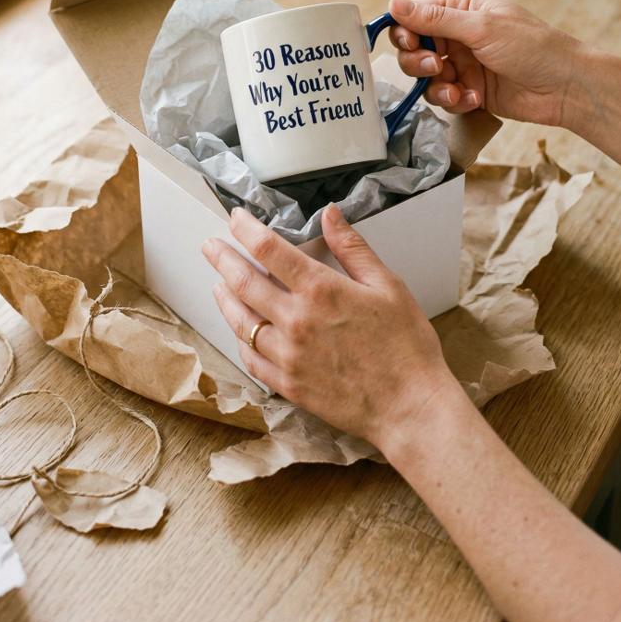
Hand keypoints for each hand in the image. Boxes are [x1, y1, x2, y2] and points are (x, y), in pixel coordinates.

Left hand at [202, 205, 454, 448]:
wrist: (410, 407)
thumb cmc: (405, 346)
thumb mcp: (387, 286)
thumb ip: (353, 248)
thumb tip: (331, 214)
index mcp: (320, 290)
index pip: (268, 249)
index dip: (246, 229)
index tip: (236, 218)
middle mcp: (296, 321)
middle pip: (243, 282)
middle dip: (222, 259)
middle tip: (210, 247)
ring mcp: (288, 356)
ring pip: (240, 321)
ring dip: (224, 298)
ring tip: (217, 284)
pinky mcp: (288, 385)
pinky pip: (251, 359)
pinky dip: (240, 340)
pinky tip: (240, 331)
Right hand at [388, 0, 582, 126]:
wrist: (566, 88)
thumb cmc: (533, 47)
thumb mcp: (481, 28)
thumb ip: (434, 19)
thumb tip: (393, 3)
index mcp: (462, 7)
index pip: (416, 14)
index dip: (405, 30)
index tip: (409, 43)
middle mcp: (458, 33)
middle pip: (413, 47)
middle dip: (418, 61)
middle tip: (434, 67)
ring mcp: (463, 63)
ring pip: (424, 76)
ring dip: (436, 85)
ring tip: (457, 89)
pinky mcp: (469, 89)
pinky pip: (443, 96)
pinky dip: (454, 100)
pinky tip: (475, 99)